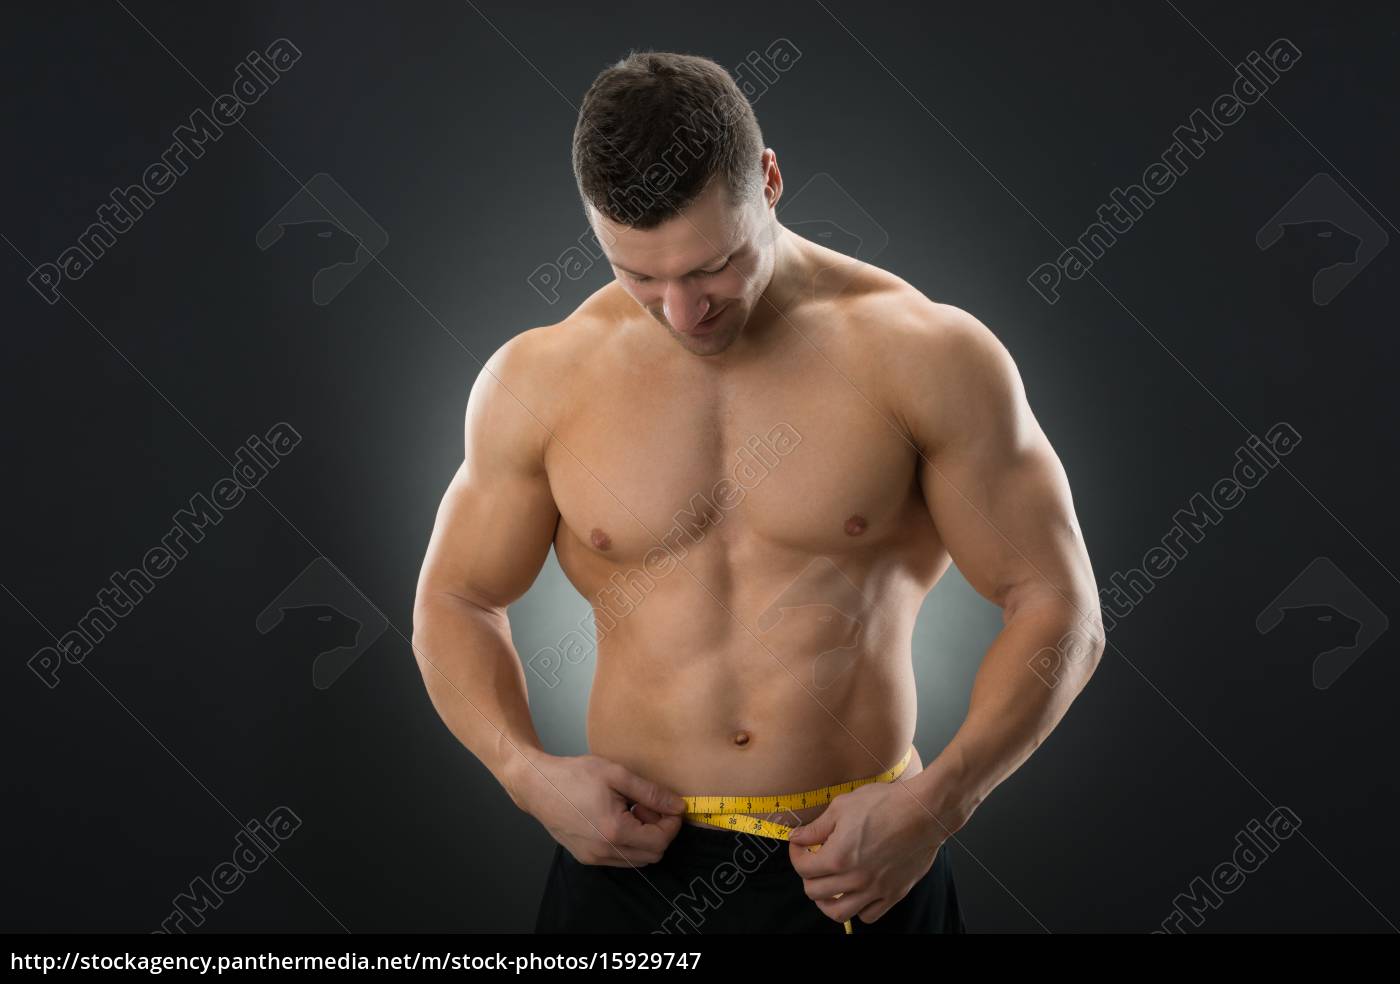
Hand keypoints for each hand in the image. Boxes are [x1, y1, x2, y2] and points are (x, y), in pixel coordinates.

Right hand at [514, 751, 686, 866]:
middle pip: (653, 855)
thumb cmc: (574, 776)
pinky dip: (628, 843)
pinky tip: (617, 818)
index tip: (667, 804)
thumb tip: (678, 806)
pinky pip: (620, 859)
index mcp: (615, 832)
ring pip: (637, 860)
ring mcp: (594, 858)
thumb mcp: (617, 775)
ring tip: (630, 810)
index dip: (671, 823)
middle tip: (645, 805)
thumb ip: (651, 793)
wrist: (538, 786)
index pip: (661, 841)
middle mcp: (604, 852)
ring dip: (643, 838)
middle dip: (658, 830)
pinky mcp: (586, 858)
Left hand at [787, 773, 951, 926]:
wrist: (923, 812)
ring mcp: (875, 890)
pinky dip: (857, 909)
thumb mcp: (842, 806)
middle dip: (807, 877)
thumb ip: (816, 827)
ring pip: (839, 913)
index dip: (795, 855)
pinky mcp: (893, 894)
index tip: (800, 845)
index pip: (803, 868)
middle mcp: (854, 879)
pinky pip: (869, 915)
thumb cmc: (885, 803)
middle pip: (815, 892)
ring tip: (827, 888)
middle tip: (812, 863)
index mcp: (838, 857)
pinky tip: (856, 893)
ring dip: (826, 902)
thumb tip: (796, 837)